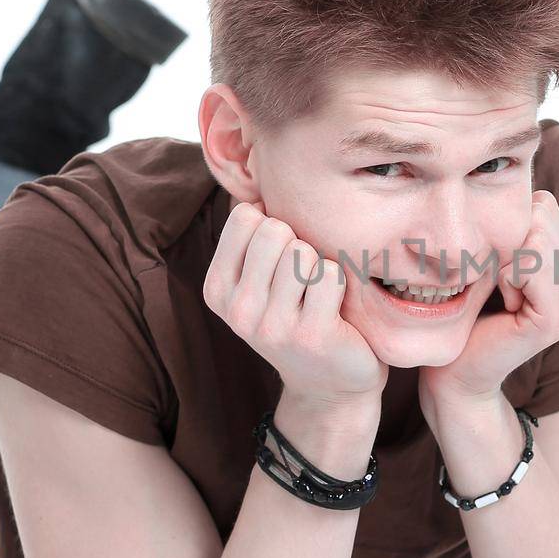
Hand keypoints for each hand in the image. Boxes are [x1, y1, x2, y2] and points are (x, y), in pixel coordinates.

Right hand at [203, 201, 386, 430]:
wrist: (331, 386)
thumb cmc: (300, 317)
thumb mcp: (262, 281)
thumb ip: (254, 236)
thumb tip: (257, 170)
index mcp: (218, 289)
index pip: (246, 217)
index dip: (276, 228)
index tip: (282, 261)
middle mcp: (237, 309)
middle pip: (274, 230)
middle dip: (299, 245)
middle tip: (305, 282)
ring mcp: (271, 325)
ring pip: (304, 251)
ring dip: (321, 266)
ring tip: (318, 297)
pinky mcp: (311, 334)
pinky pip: (331, 274)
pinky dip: (341, 284)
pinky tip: (335, 310)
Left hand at [419, 190, 558, 431]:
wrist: (454, 372)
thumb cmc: (464, 313)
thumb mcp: (493, 259)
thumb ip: (514, 228)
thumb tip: (518, 181)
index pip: (545, 206)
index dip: (508, 229)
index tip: (496, 271)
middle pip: (543, 216)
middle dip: (507, 244)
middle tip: (496, 286)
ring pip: (537, 237)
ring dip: (504, 262)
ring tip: (499, 296)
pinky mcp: (556, 319)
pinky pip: (529, 264)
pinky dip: (506, 277)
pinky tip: (502, 306)